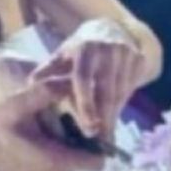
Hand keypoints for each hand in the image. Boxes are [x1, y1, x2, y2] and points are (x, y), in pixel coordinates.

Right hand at [0, 55, 103, 170]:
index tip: (93, 117)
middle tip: (79, 111)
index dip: (102, 139)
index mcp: (57, 161)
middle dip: (88, 136)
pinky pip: (62, 162)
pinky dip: (62, 147)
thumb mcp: (17, 105)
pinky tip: (49, 127)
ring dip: (74, 141)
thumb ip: (45, 92)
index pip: (98, 160)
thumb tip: (70, 78)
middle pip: (88, 158)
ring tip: (64, 116)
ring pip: (75, 160)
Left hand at [31, 19, 145, 140]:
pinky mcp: (140, 60)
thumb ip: (48, 69)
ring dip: (114, 115)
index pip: (84, 78)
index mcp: (85, 48)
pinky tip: (114, 117)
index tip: (88, 126)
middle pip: (107, 90)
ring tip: (106, 136)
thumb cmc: (80, 49)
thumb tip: (31, 83)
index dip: (86, 103)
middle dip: (104, 118)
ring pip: (121, 93)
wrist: (111, 30)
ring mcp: (127, 54)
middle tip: (100, 140)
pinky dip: (122, 105)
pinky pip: (131, 89)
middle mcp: (108, 49)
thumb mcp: (63, 54)